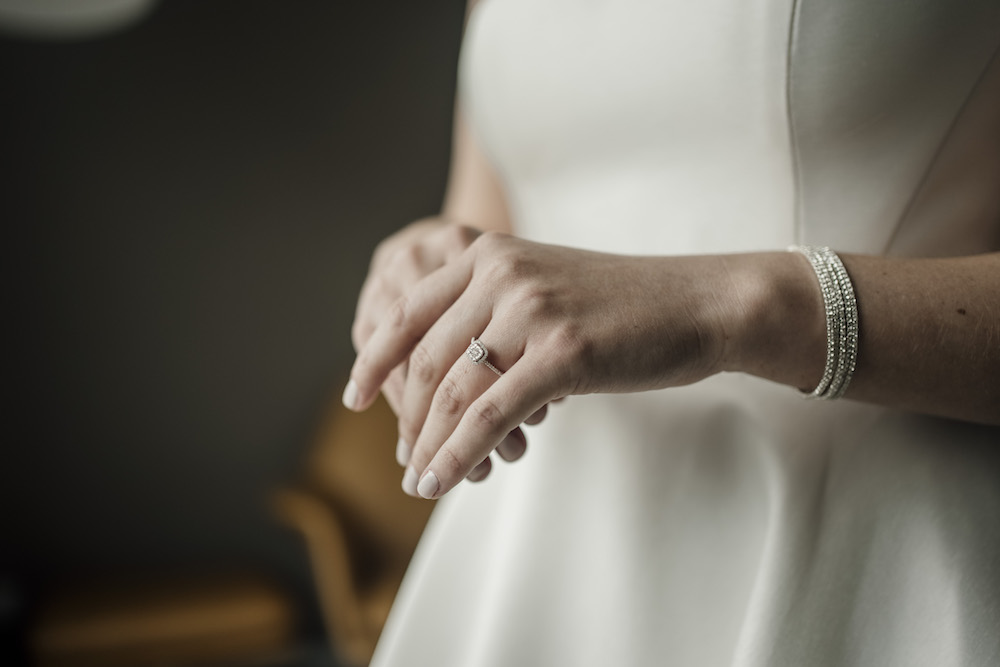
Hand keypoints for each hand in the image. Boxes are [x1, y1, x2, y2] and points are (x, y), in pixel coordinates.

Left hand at [345, 232, 741, 498]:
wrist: (700, 302)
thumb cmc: (625, 308)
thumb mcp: (547, 293)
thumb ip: (495, 317)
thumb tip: (451, 380)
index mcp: (488, 255)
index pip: (408, 310)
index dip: (376, 358)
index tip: (357, 396)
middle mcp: (500, 273)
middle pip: (425, 358)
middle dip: (407, 418)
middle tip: (404, 459)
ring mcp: (530, 309)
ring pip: (451, 390)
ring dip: (427, 444)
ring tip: (420, 481)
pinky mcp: (562, 351)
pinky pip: (490, 414)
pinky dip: (458, 454)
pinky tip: (441, 481)